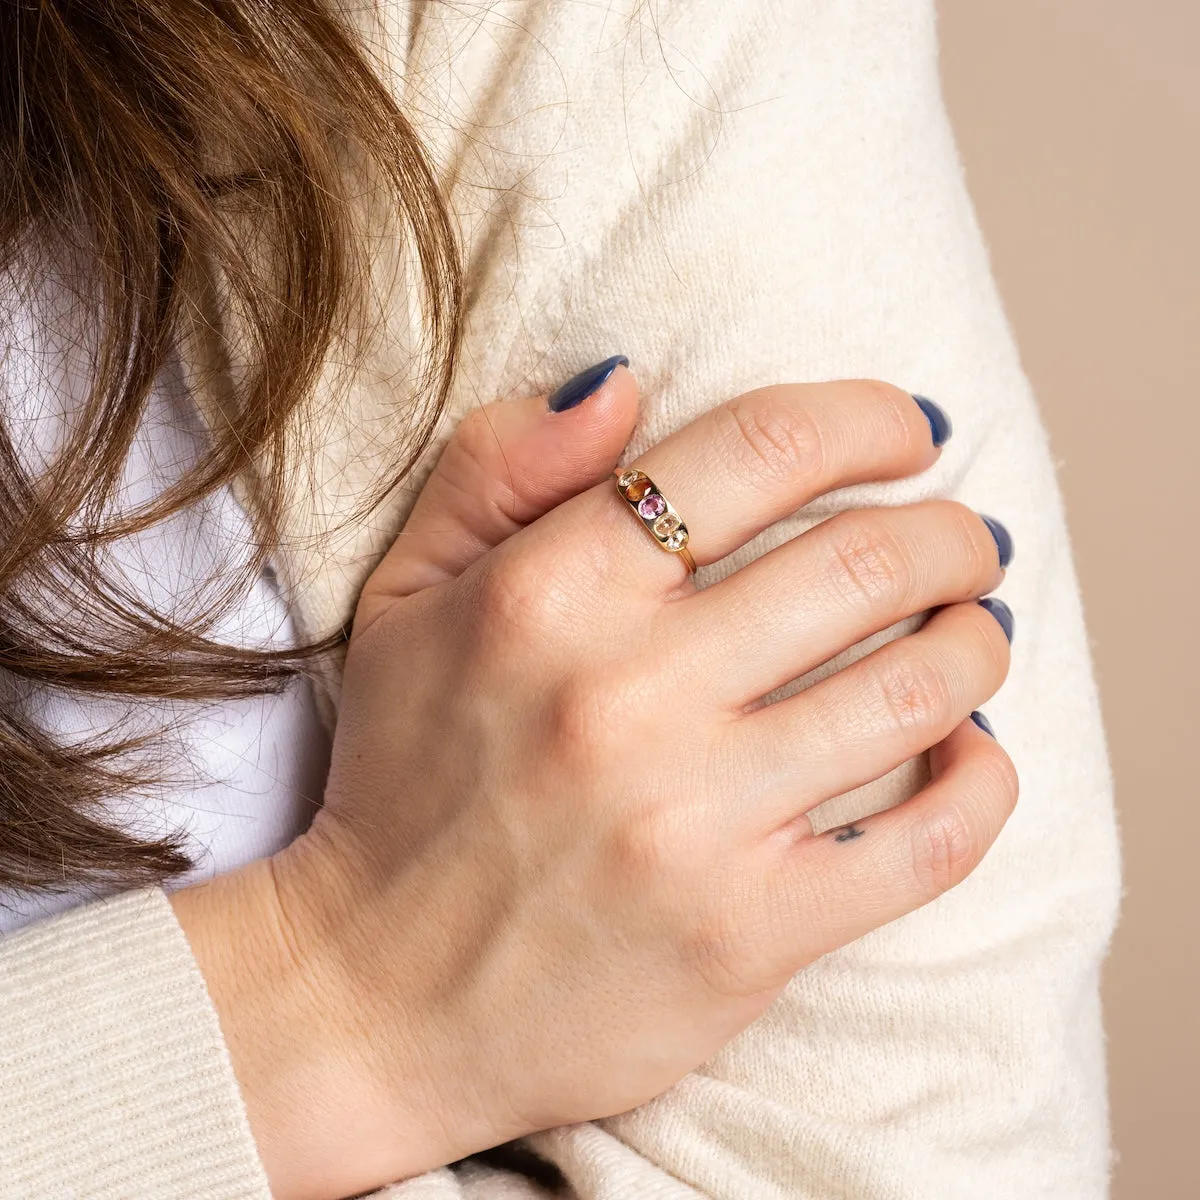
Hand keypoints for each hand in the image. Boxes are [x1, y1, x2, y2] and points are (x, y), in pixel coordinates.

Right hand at [180, 368, 1016, 1199]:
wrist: (381, 997)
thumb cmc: (402, 783)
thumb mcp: (404, 601)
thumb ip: (496, 468)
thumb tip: (623, 379)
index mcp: (548, 594)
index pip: (760, 450)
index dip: (867, 420)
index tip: (906, 433)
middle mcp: (628, 695)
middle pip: (868, 562)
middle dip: (952, 533)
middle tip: (964, 542)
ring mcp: (696, 821)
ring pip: (919, 691)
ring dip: (975, 642)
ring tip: (972, 631)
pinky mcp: (748, 933)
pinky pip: (928, 844)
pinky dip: (982, 783)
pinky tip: (973, 752)